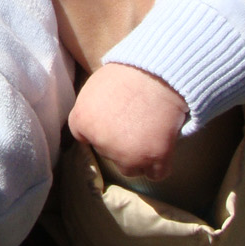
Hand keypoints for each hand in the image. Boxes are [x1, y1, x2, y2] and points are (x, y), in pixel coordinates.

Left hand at [68, 63, 188, 181]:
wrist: (159, 71)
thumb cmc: (127, 73)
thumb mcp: (94, 87)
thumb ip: (88, 110)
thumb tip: (90, 126)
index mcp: (82, 121)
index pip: (86, 138)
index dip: (101, 130)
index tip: (114, 120)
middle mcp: (102, 143)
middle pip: (109, 154)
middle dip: (119, 142)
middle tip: (134, 120)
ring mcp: (129, 154)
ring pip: (131, 168)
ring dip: (138, 157)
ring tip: (148, 133)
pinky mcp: (155, 158)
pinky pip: (157, 174)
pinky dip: (160, 165)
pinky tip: (162, 147)